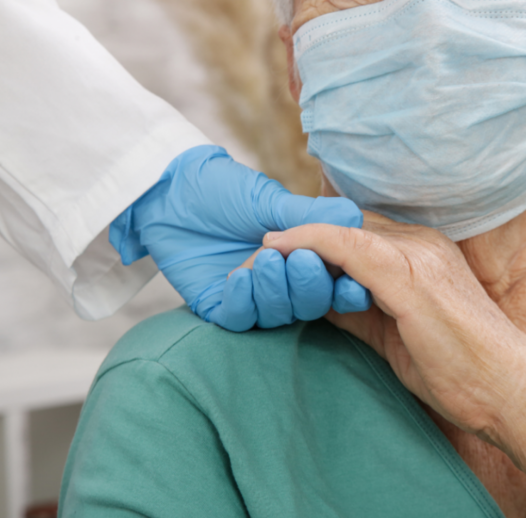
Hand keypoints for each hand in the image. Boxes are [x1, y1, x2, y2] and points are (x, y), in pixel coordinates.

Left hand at [109, 145, 370, 331]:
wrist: (172, 193)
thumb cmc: (224, 190)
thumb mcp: (268, 200)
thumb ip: (309, 215)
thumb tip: (354, 216)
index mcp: (302, 256)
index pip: (334, 283)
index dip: (346, 290)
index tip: (351, 284)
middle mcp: (282, 282)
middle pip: (309, 304)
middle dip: (307, 285)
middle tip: (296, 259)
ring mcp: (252, 297)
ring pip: (277, 315)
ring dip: (274, 290)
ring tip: (263, 259)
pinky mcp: (220, 306)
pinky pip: (239, 318)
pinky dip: (243, 302)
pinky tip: (238, 278)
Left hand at [263, 212, 525, 436]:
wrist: (504, 387)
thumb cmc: (453, 364)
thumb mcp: (392, 329)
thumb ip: (356, 307)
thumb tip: (315, 300)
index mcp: (419, 252)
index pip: (355, 232)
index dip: (314, 239)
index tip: (278, 250)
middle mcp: (417, 242)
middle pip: (343, 224)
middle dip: (299, 235)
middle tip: (256, 250)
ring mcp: (414, 254)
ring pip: (340, 229)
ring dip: (294, 238)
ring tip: (256, 252)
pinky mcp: (408, 275)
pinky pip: (346, 246)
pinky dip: (308, 242)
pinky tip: (275, 247)